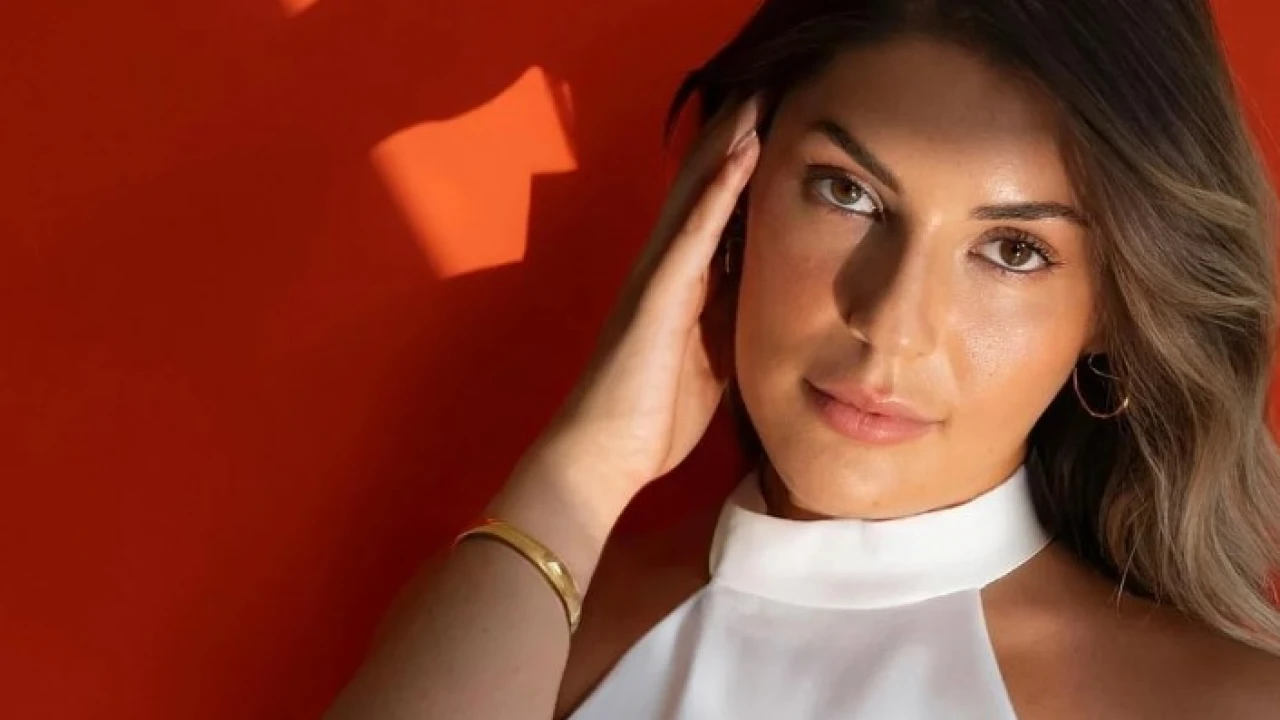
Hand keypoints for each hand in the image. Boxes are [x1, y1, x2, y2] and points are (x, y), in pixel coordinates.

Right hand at [521, 95, 761, 507]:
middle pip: (701, 189)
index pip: (714, 216)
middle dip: (731, 140)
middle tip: (763, 92)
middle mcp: (665, 270)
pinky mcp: (657, 296)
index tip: (771, 129)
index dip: (739, 171)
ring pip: (695, 195)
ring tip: (756, 98)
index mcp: (681, 289)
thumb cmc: (652, 419)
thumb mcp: (709, 364)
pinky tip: (743, 154)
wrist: (602, 457)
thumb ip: (729, 327)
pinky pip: (693, 233)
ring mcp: (658, 278)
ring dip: (727, 145)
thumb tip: (764, 306)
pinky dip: (718, 191)